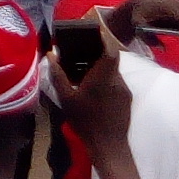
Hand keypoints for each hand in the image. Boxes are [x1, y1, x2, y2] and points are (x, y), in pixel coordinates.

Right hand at [52, 19, 135, 157]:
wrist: (109, 145)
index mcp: (103, 76)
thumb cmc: (86, 121)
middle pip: (112, 59)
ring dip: (102, 70)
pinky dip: (107, 81)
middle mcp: (117, 80)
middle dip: (99, 54)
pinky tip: (95, 91)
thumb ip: (58, 76)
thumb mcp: (66, 99)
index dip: (104, 39)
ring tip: (87, 74)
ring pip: (114, 72)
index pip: (110, 50)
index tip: (95, 32)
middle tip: (83, 54)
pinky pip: (117, 83)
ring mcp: (125, 90)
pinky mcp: (127, 100)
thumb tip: (51, 55)